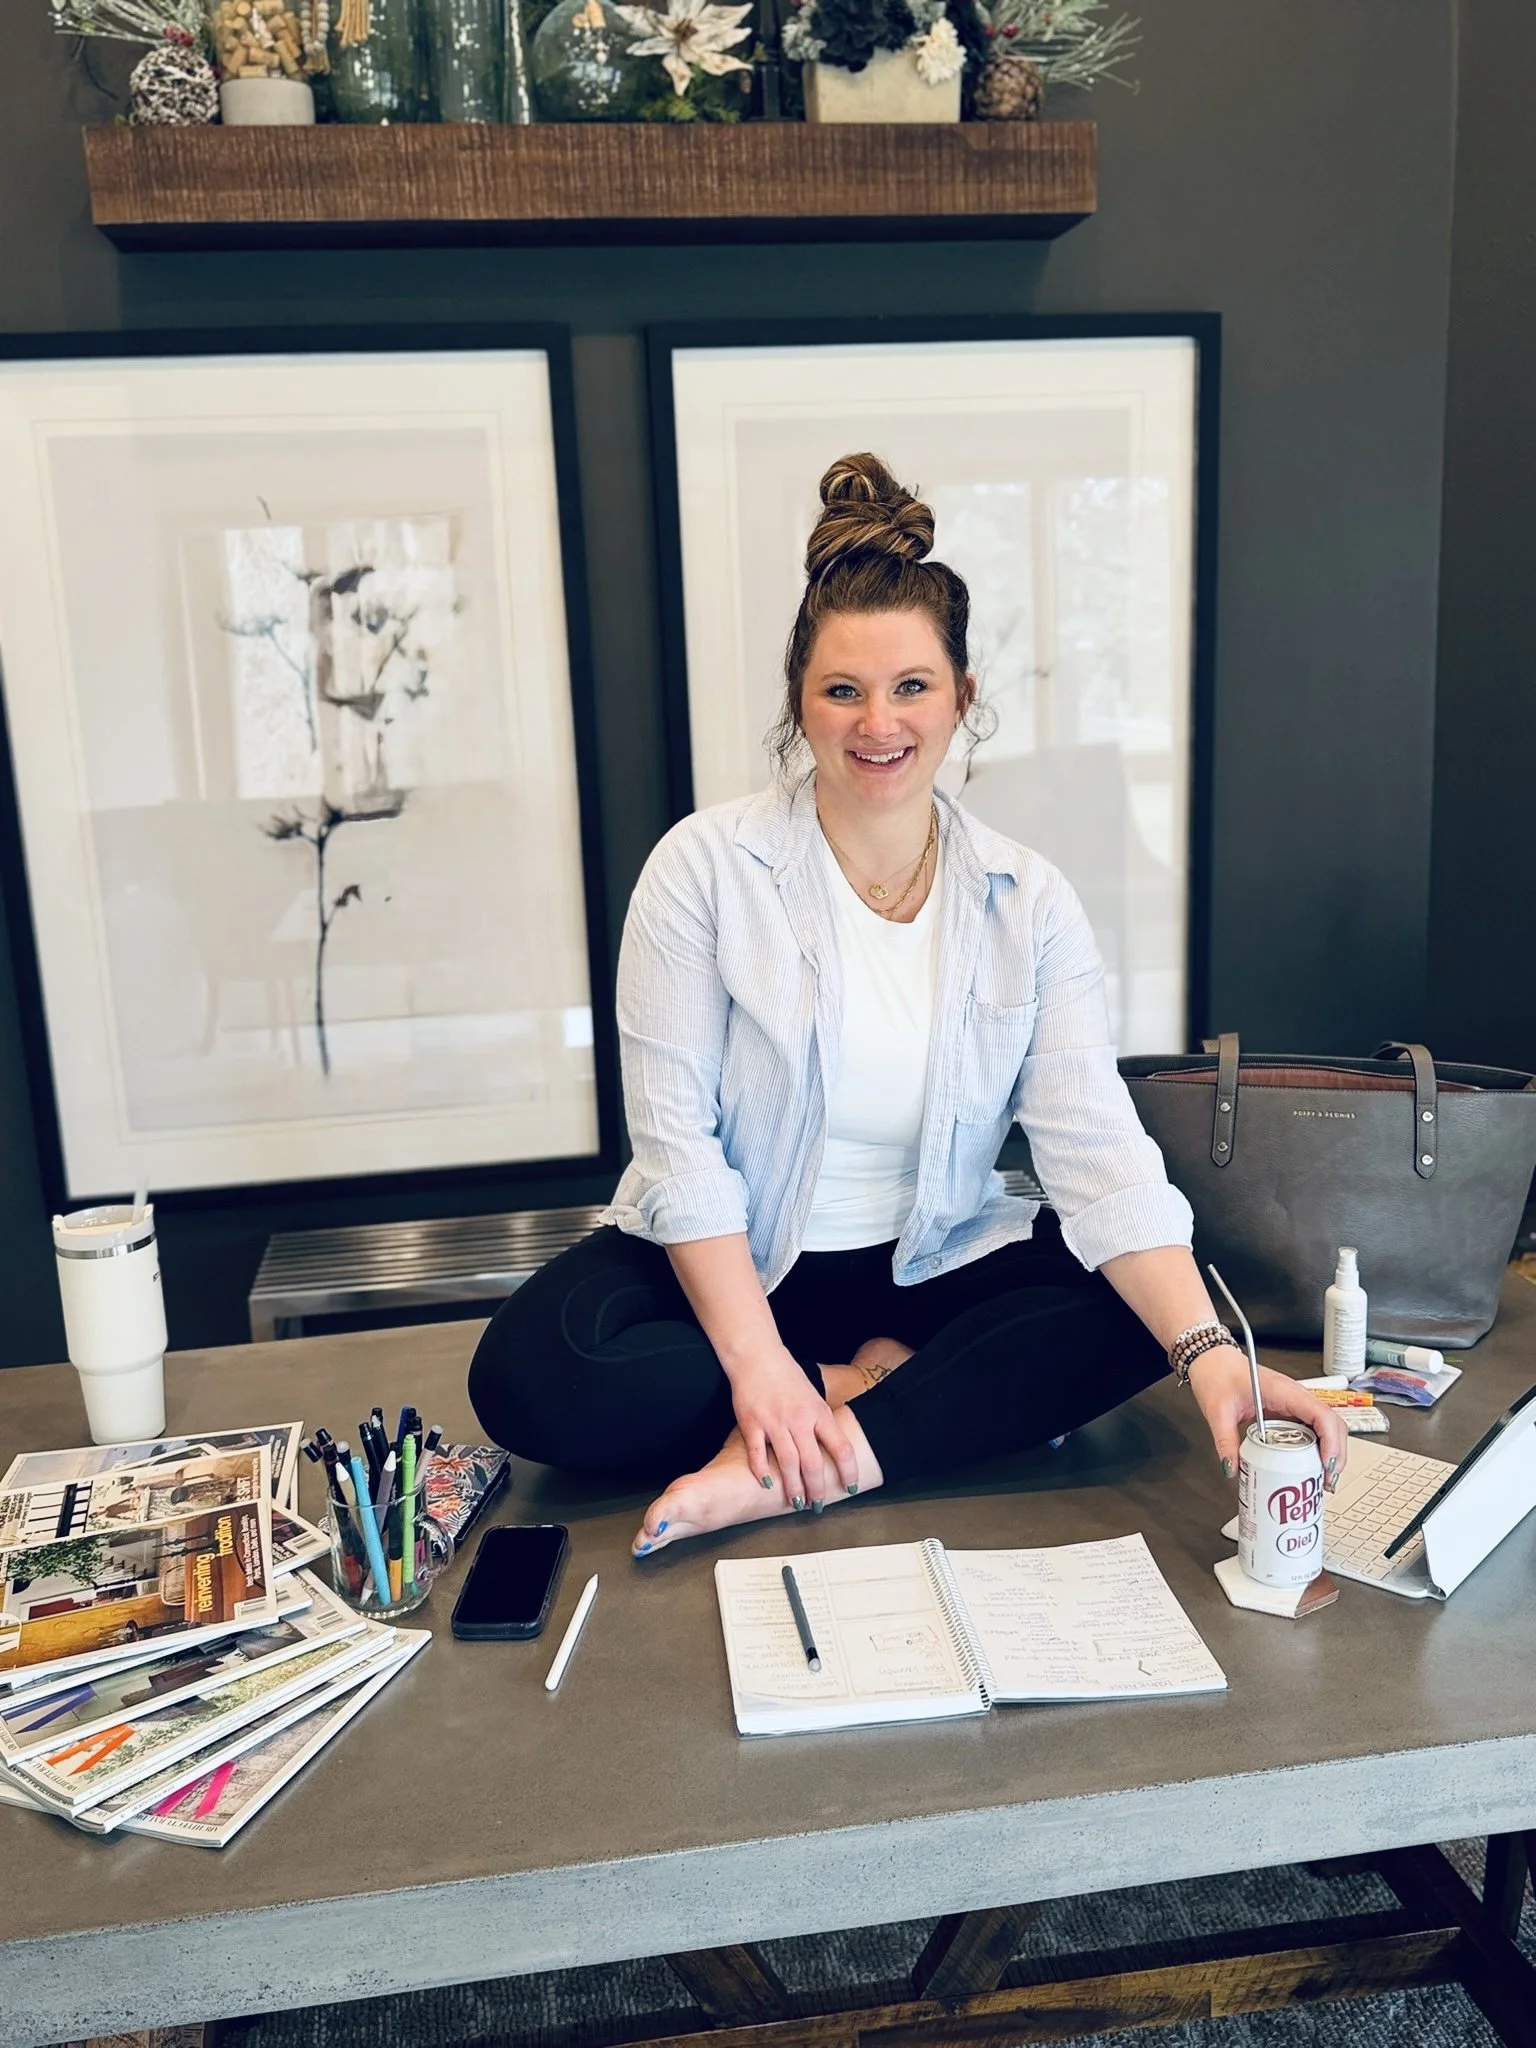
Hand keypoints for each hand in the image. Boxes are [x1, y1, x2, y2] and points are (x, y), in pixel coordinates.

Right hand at [727, 1349, 859, 1507]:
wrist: (757, 1356)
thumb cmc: (786, 1376)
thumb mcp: (813, 1397)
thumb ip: (820, 1422)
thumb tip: (832, 1449)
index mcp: (819, 1413)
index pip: (841, 1448)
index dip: (848, 1472)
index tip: (850, 1488)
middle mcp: (799, 1420)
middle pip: (813, 1464)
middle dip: (817, 1490)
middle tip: (817, 1506)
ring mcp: (774, 1422)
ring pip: (788, 1463)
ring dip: (793, 1488)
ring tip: (796, 1503)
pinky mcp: (751, 1423)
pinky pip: (757, 1453)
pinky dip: (761, 1471)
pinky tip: (766, 1484)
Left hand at [1186, 1346, 1348, 1489]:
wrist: (1212, 1361)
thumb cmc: (1218, 1375)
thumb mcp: (1218, 1411)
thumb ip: (1225, 1441)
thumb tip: (1233, 1469)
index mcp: (1283, 1391)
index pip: (1321, 1414)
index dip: (1331, 1441)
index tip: (1327, 1464)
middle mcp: (1295, 1396)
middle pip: (1332, 1423)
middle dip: (1336, 1453)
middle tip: (1328, 1479)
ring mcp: (1294, 1403)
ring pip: (1326, 1426)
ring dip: (1330, 1451)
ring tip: (1323, 1477)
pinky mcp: (1289, 1410)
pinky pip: (1312, 1429)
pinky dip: (1317, 1447)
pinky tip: (1310, 1464)